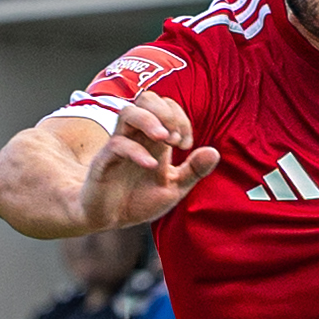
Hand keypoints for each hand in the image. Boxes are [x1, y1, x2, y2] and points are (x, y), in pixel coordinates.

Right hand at [77, 93, 217, 227]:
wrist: (109, 220)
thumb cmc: (138, 199)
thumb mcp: (174, 187)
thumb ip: (194, 170)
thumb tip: (214, 152)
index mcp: (152, 138)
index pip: (166, 106)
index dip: (180, 118)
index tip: (185, 145)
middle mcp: (135, 136)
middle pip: (146, 99)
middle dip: (167, 112)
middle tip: (175, 139)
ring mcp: (118, 146)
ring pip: (128, 112)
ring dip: (150, 121)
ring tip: (165, 140)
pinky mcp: (103, 162)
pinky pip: (117, 145)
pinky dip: (137, 152)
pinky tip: (151, 166)